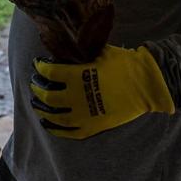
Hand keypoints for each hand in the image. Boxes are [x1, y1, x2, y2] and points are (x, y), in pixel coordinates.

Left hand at [29, 45, 174, 138]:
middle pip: (47, 96)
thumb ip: (81, 52)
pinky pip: (68, 132)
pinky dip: (55, 128)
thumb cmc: (124, 64)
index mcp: (77, 76)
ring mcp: (84, 115)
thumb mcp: (100, 52)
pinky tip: (48, 123)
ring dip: (41, 110)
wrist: (146, 84)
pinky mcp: (92, 127)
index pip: (49, 72)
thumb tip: (67, 48)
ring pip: (54, 116)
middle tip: (34, 84)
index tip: (37, 64)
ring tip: (36, 104)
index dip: (40, 67)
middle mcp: (76, 97)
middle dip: (37, 88)